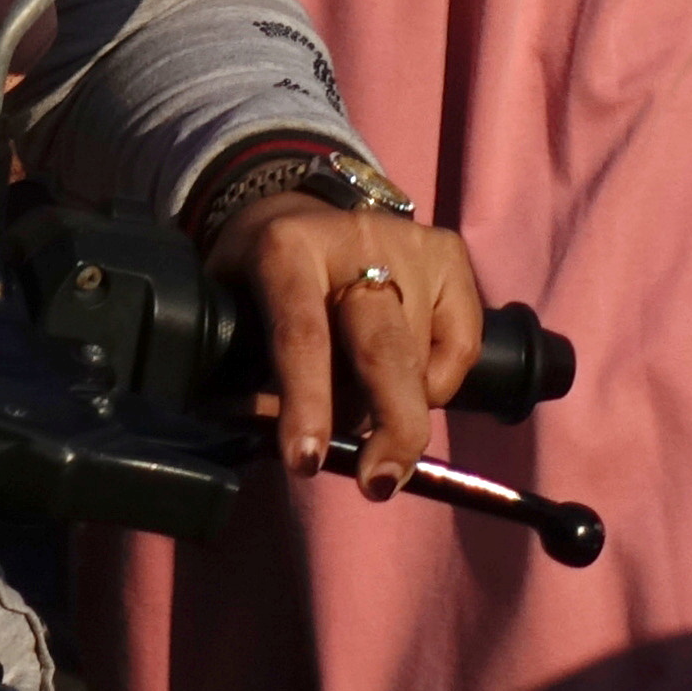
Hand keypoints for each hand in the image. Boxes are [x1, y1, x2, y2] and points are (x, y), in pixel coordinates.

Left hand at [207, 193, 480, 496]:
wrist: (297, 207)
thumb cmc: (260, 274)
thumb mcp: (232, 306)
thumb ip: (243, 369)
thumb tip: (274, 443)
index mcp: (284, 250)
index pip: (301, 335)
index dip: (306, 403)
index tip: (304, 462)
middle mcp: (352, 239)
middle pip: (383, 349)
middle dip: (390, 427)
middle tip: (378, 484)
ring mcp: (408, 243)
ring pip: (420, 359)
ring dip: (395, 406)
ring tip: (369, 409)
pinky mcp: (448, 253)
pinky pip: (459, 347)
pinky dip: (438, 382)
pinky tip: (410, 376)